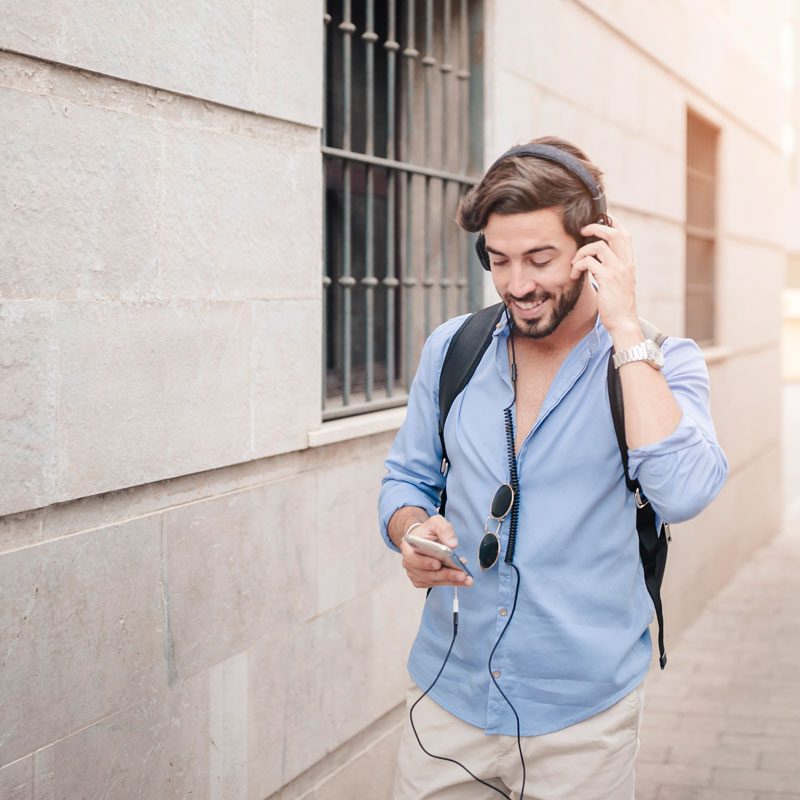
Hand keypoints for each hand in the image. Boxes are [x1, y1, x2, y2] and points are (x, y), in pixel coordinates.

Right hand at [400, 514, 473, 588]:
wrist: (424, 539)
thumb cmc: (428, 532)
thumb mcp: (436, 522)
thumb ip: (444, 529)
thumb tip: (452, 544)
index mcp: (408, 547)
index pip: (412, 558)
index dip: (425, 562)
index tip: (438, 564)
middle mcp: (409, 563)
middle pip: (426, 573)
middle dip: (445, 574)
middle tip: (461, 575)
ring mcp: (415, 574)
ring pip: (433, 580)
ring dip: (451, 580)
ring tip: (466, 579)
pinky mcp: (423, 581)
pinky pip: (437, 584)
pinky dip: (450, 582)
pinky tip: (461, 580)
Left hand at [570, 214, 640, 337]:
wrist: (623, 321)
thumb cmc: (617, 303)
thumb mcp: (618, 282)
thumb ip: (611, 267)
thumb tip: (594, 257)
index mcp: (629, 262)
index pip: (624, 234)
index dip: (612, 223)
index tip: (598, 219)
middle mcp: (626, 263)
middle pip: (614, 233)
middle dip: (596, 227)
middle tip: (583, 231)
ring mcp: (617, 270)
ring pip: (598, 246)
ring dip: (581, 252)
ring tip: (574, 263)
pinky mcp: (607, 278)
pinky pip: (589, 262)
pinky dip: (578, 265)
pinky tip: (574, 274)